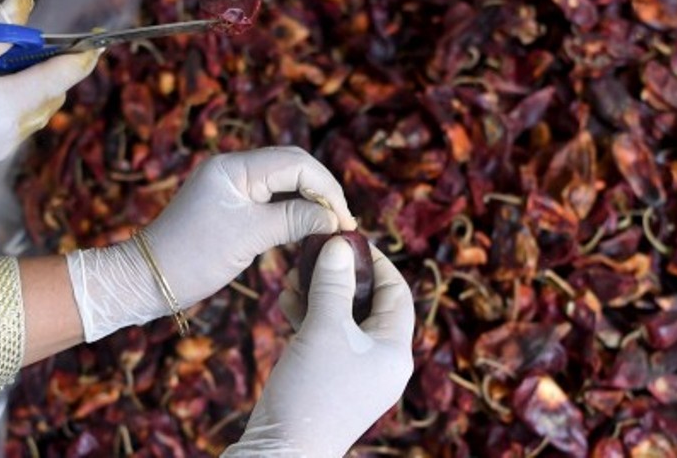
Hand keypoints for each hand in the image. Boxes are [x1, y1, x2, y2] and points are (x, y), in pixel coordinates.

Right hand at [0, 0, 97, 165]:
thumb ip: (0, 27)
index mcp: (6, 110)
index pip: (59, 79)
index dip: (81, 58)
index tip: (97, 43)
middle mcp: (8, 136)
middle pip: (49, 97)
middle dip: (50, 71)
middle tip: (39, 48)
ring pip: (33, 112)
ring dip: (31, 87)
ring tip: (8, 65)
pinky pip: (14, 123)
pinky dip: (13, 102)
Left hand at [67, 147, 356, 341]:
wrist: (145, 279)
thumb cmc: (193, 257)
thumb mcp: (250, 237)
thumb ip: (295, 219)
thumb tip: (334, 218)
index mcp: (235, 166)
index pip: (297, 163)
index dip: (327, 189)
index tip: (345, 220)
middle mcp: (232, 167)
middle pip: (294, 166)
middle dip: (322, 191)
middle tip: (342, 222)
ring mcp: (229, 184)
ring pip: (284, 182)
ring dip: (309, 200)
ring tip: (330, 226)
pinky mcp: (228, 203)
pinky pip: (270, 197)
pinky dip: (292, 209)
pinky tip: (306, 228)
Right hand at [224, 240, 414, 456]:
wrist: (280, 456)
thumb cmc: (312, 392)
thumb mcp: (324, 328)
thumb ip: (333, 283)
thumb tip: (340, 244)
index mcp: (396, 351)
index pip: (397, 293)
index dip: (375, 262)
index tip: (349, 239)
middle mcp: (382, 364)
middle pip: (369, 305)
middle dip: (340, 276)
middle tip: (316, 253)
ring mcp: (356, 375)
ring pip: (344, 321)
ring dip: (320, 294)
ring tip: (293, 274)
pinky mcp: (330, 383)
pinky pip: (327, 340)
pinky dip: (310, 318)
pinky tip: (287, 300)